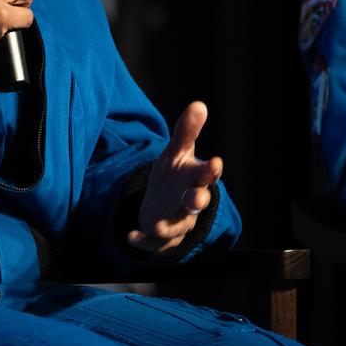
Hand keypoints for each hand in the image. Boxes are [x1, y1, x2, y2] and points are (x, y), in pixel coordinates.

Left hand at [127, 101, 222, 253]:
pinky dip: (141, 239)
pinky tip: (130, 235)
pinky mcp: (159, 236)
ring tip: (158, 226)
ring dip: (170, 226)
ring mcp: (177, 220)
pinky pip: (151, 241)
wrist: (165, 207)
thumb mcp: (177, 153)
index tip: (215, 161)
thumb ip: (186, 131)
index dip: (211, 170)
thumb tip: (199, 104)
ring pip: (179, 226)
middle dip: (198, 199)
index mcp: (195, 178)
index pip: (207, 174)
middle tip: (197, 196)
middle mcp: (190, 201)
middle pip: (197, 201)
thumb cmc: (176, 176)